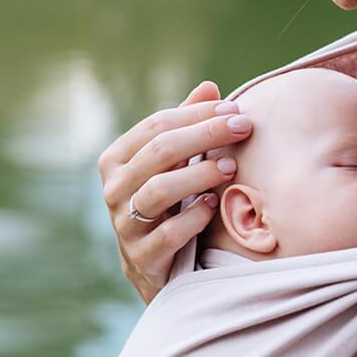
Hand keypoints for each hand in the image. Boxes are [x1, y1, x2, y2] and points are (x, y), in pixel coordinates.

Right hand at [97, 81, 253, 304]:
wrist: (156, 268)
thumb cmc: (168, 205)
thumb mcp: (173, 166)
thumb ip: (187, 128)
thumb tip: (209, 88)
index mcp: (117, 160)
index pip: (156, 126)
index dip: (197, 115)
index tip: (234, 109)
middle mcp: (115, 190)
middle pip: (159, 153)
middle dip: (205, 135)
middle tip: (242, 127)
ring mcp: (125, 225)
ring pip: (159, 191)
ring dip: (199, 175)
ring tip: (230, 167)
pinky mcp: (142, 258)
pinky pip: (167, 235)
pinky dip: (193, 219)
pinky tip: (214, 206)